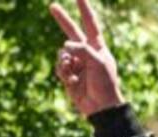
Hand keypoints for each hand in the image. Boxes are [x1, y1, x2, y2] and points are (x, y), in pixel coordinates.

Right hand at [51, 0, 124, 116]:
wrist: (101, 107)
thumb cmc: (105, 83)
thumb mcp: (98, 63)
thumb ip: (82, 50)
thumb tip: (64, 45)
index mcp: (97, 46)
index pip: (90, 23)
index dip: (84, 8)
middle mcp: (86, 52)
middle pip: (71, 31)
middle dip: (62, 19)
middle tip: (52, 6)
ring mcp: (76, 63)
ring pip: (62, 53)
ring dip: (65, 61)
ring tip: (74, 72)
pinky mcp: (68, 75)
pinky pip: (59, 68)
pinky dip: (63, 73)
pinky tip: (73, 81)